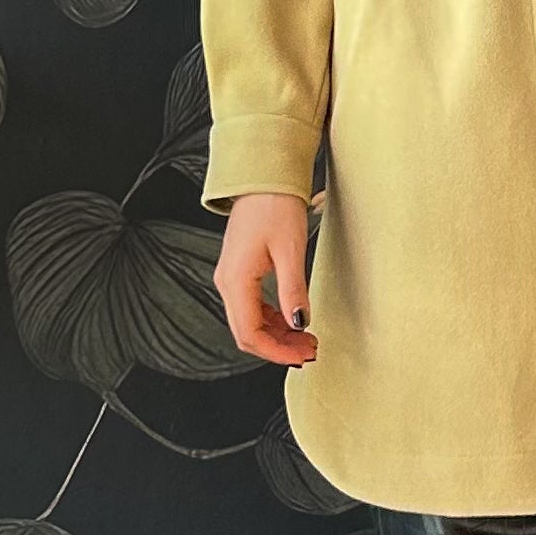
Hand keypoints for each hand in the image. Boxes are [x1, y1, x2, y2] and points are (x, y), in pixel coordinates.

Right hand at [214, 191, 317, 363]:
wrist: (262, 178)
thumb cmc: (274, 206)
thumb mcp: (290, 250)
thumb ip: (293, 290)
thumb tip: (299, 323)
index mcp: (235, 280)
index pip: (250, 333)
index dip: (275, 352)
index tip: (300, 357)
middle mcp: (227, 281)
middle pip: (246, 332)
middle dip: (277, 347)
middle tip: (308, 350)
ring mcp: (230, 276)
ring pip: (248, 321)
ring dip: (276, 334)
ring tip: (305, 338)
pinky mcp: (239, 270)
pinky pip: (251, 306)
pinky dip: (271, 319)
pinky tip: (292, 319)